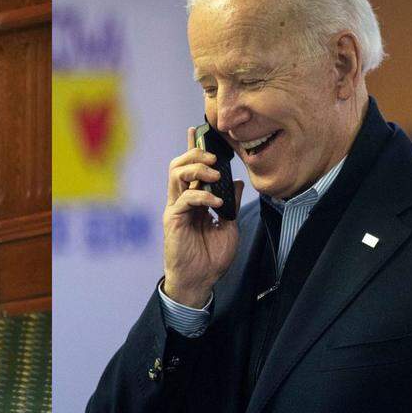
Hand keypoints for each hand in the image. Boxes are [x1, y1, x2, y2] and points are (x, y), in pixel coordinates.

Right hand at [161, 127, 244, 306]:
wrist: (200, 282)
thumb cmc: (211, 257)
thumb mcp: (230, 226)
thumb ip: (231, 203)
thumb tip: (239, 182)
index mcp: (193, 200)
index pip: (190, 168)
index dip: (192, 148)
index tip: (197, 130)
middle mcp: (181, 200)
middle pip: (179, 165)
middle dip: (196, 154)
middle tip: (215, 157)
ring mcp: (175, 208)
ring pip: (176, 174)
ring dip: (197, 168)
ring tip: (215, 174)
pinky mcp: (173, 219)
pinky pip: (184, 198)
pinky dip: (202, 195)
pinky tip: (215, 202)